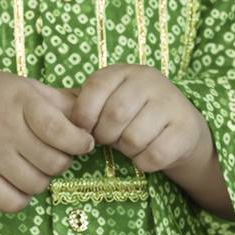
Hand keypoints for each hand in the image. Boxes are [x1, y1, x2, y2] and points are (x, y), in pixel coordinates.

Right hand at [0, 70, 94, 212]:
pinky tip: (19, 182)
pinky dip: (22, 198)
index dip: (79, 141)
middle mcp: (4, 128)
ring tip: (34, 164)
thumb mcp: (26, 87)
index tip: (83, 143)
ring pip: (36, 185)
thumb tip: (95, 113)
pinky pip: (11, 202)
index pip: (59, 130)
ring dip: (43, 179)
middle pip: (53, 163)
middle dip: (62, 161)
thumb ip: (60, 101)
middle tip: (54, 152)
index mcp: (20, 102)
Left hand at [67, 63, 207, 174]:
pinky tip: (147, 154)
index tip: (84, 130)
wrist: (180, 127)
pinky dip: (144, 162)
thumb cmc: (131, 115)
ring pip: (134, 138)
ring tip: (130, 144)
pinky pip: (154, 155)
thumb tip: (47, 112)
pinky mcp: (186, 128)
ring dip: (127, 150)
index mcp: (123, 71)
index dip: (84, 115)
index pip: (95, 89)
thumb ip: (80, 105)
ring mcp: (171, 102)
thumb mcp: (106, 102)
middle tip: (110, 140)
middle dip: (105, 136)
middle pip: (115, 115)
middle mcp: (149, 80)